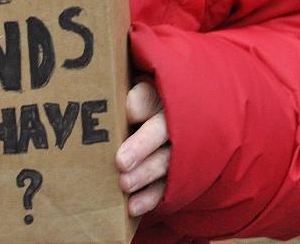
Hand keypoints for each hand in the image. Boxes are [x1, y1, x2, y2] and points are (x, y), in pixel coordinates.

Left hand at [116, 81, 169, 216]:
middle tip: (121, 162)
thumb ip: (134, 98)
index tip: (128, 114)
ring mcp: (178, 150)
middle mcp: (175, 123)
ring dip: (144, 175)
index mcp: (163, 97)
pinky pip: (166, 187)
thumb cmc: (143, 103)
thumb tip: (126, 108)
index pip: (152, 98)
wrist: (170, 117)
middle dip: (141, 147)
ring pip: (164, 162)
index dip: (141, 105)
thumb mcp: (140, 93)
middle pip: (160, 133)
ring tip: (124, 185)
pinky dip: (150, 198)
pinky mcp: (177, 174)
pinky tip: (132, 207)